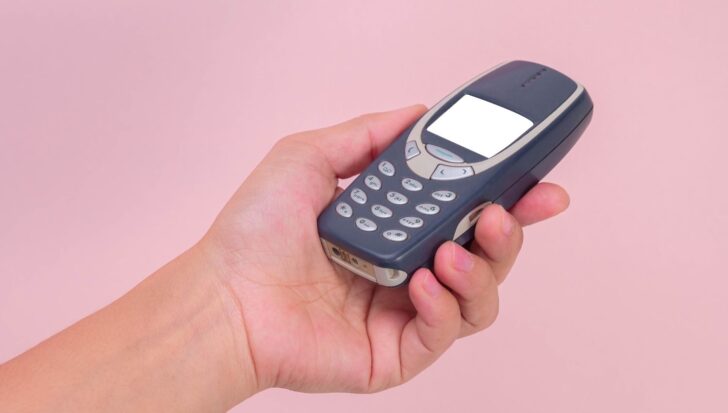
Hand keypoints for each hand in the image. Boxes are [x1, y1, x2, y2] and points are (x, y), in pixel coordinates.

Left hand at [200, 105, 570, 393]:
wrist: (226, 294)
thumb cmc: (256, 230)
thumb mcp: (309, 156)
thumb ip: (366, 134)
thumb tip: (416, 115)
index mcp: (394, 227)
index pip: (464, 212)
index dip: (506, 198)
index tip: (536, 180)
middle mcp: (407, 268)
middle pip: (484, 256)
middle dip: (510, 234)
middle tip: (504, 212)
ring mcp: (404, 312)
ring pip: (479, 299)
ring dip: (481, 270)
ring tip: (451, 249)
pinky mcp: (397, 352)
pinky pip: (445, 333)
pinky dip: (445, 306)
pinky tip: (424, 283)